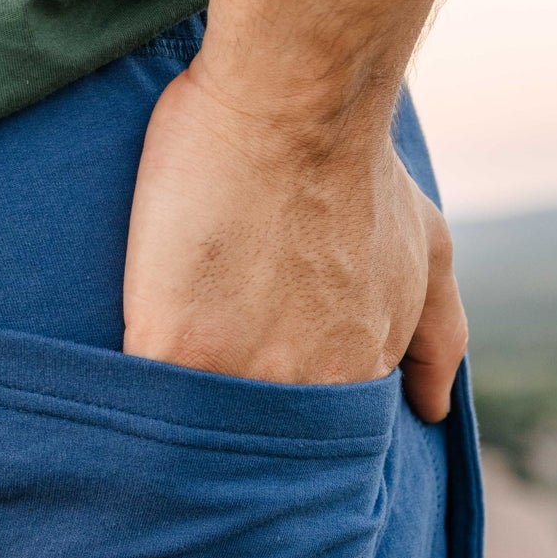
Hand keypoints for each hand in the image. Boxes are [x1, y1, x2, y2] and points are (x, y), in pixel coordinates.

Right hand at [122, 62, 466, 422]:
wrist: (292, 102)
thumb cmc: (356, 167)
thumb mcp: (425, 249)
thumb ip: (439, 337)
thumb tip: (430, 412)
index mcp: (354, 381)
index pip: (314, 446)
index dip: (285, 437)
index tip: (260, 423)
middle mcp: (300, 393)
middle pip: (253, 455)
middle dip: (231, 452)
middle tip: (204, 425)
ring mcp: (234, 377)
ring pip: (196, 438)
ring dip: (178, 437)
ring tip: (156, 419)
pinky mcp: (168, 350)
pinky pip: (142, 401)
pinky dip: (131, 406)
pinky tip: (117, 404)